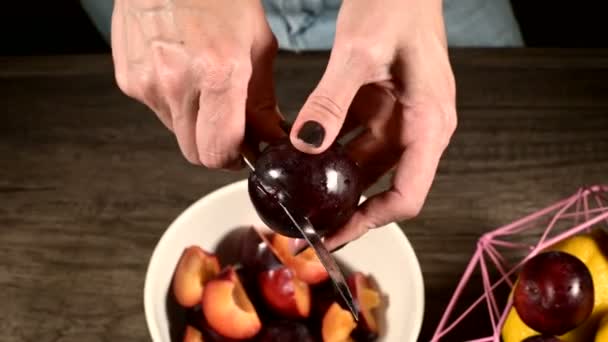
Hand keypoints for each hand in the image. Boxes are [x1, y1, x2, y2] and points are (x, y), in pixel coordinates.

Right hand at [111, 0, 284, 168]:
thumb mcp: (257, 44)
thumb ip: (262, 101)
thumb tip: (268, 138)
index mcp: (217, 73)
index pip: (219, 150)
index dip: (236, 158)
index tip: (247, 151)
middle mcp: (176, 83)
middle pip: (195, 153)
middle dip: (218, 148)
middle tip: (233, 129)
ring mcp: (146, 83)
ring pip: (177, 133)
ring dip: (197, 125)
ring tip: (208, 90)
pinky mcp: (128, 79)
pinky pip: (158, 110)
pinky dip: (177, 104)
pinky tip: (186, 75)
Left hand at [289, 0, 456, 250]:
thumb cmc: (397, 5)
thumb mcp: (359, 53)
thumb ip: (331, 102)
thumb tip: (305, 146)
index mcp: (428, 123)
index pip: (408, 195)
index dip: (372, 221)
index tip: (337, 234)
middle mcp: (417, 128)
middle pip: (384, 187)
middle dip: (346, 209)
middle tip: (308, 224)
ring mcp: (399, 118)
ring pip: (365, 165)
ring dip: (334, 182)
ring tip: (300, 196)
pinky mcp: (381, 106)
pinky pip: (354, 139)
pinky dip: (329, 151)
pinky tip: (301, 157)